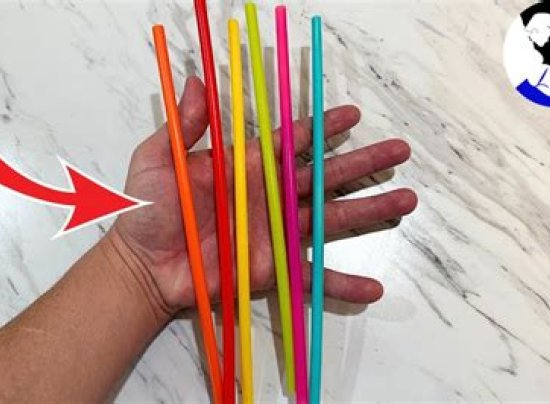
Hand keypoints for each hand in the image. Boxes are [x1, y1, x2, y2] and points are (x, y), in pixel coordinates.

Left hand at [109, 76, 416, 315]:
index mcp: (248, 167)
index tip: (352, 115)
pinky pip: (312, 276)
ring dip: (369, 211)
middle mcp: (270, 197)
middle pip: (326, 176)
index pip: (294, 142)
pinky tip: (374, 288)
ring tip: (406, 201)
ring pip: (330, 219)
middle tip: (399, 150)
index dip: (323, 127)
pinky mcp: (274, 267)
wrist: (142, 265)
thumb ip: (183, 125)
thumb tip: (194, 81)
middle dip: (363, 163)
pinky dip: (342, 283)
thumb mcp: (159, 159)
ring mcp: (276, 233)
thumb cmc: (146, 211)